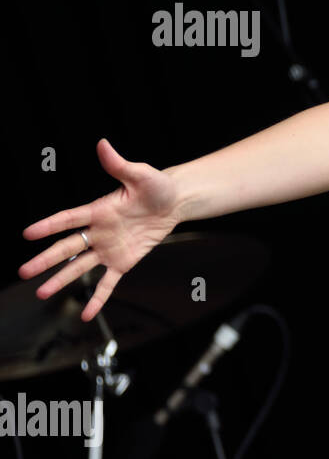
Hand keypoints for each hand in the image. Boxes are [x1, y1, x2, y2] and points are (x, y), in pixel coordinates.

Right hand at [17, 138, 181, 321]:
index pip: (68, 219)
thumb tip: (103, 144)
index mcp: (98, 210)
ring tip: (41, 294)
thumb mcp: (140, 175)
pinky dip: (98, 298)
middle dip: (46, 260)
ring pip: (80, 267)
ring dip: (62, 280)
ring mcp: (108, 249)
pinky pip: (107, 283)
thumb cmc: (156, 186)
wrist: (175, 202)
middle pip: (67, 247)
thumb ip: (119, 164)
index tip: (27, 233)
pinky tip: (86, 314)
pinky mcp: (123, 262)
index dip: (49, 225)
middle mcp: (98, 232)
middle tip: (24, 271)